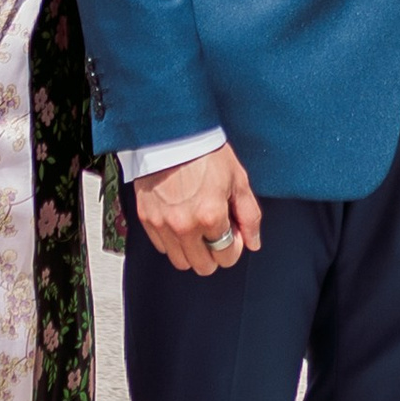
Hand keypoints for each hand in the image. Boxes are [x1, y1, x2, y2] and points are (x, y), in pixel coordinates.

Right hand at [136, 143, 263, 275]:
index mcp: (211, 216)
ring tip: (198, 226)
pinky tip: (181, 219)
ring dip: (192, 250)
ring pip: (180, 261)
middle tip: (216, 230)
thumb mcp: (238, 180)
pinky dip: (173, 240)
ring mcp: (163, 224)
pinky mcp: (146, 218)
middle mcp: (185, 225)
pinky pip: (162, 246)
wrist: (171, 134)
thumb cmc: (206, 152)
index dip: (234, 246)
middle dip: (214, 253)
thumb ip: (249, 215)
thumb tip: (253, 242)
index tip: (232, 230)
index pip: (227, 257)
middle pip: (203, 266)